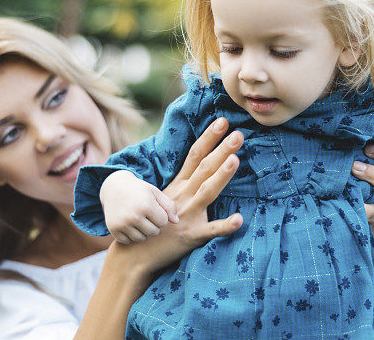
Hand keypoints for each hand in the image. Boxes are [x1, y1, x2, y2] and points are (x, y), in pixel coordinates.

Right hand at [100, 170, 178, 243]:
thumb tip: (176, 222)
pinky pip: (128, 241)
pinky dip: (130, 235)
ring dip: (143, 231)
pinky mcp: (113, 229)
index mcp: (146, 205)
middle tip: (147, 215)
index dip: (161, 216)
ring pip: (141, 238)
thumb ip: (169, 205)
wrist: (114, 187)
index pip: (163, 222)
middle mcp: (133, 216)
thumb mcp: (155, 192)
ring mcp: (122, 223)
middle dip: (153, 225)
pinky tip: (129, 224)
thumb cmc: (139, 190)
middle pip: (153, 232)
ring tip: (139, 220)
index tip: (155, 209)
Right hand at [115, 118, 243, 273]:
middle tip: (239, 134)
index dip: (209, 137)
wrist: (134, 252)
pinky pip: (211, 231)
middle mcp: (183, 196)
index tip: (223, 121)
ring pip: (207, 191)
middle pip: (205, 168)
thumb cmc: (152, 222)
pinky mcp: (191, 236)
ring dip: (221, 175)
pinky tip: (239, 219)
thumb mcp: (164, 198)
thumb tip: (201, 166)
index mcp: (178, 185)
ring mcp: (188, 215)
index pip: (195, 155)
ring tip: (235, 159)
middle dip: (222, 149)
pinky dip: (225, 226)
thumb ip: (183, 184)